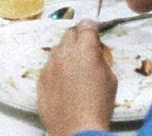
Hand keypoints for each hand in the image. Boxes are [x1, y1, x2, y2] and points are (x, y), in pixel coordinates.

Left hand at [37, 20, 116, 135]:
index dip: (91, 27)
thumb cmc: (98, 106)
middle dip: (78, 37)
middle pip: (70, 33)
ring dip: (67, 53)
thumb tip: (95, 52)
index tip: (93, 30)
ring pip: (58, 49)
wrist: (76, 128)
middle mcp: (65, 53)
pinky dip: (57, 68)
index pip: (86, 26)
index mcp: (85, 50)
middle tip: (85, 48)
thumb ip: (101, 59)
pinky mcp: (41, 77)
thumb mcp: (110, 79)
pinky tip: (65, 81)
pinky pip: (49, 65)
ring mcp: (50, 64)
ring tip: (75, 68)